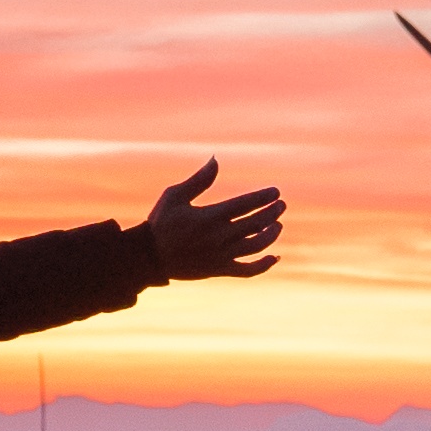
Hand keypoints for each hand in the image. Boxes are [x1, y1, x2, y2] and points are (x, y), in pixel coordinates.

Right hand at [141, 160, 283, 282]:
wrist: (149, 257)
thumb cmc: (161, 223)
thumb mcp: (174, 196)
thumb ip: (199, 180)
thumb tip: (216, 159)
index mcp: (209, 217)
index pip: (245, 204)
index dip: (263, 197)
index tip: (276, 192)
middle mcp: (218, 237)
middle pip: (255, 223)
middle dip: (272, 212)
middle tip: (281, 205)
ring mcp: (220, 256)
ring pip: (256, 246)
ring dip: (271, 235)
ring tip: (278, 224)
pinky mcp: (219, 270)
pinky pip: (247, 271)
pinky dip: (264, 265)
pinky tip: (275, 256)